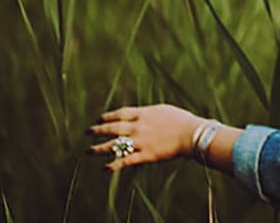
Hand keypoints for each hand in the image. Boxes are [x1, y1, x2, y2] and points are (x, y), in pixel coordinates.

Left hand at [86, 104, 203, 171]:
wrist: (192, 134)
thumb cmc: (182, 120)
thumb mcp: (164, 110)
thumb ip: (149, 113)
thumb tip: (140, 114)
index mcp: (143, 113)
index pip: (119, 113)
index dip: (107, 116)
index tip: (99, 119)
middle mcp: (138, 127)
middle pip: (112, 128)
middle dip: (98, 130)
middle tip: (88, 132)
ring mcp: (140, 142)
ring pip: (114, 145)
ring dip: (99, 148)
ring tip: (89, 150)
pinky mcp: (145, 155)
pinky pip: (125, 161)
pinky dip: (114, 165)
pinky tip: (104, 168)